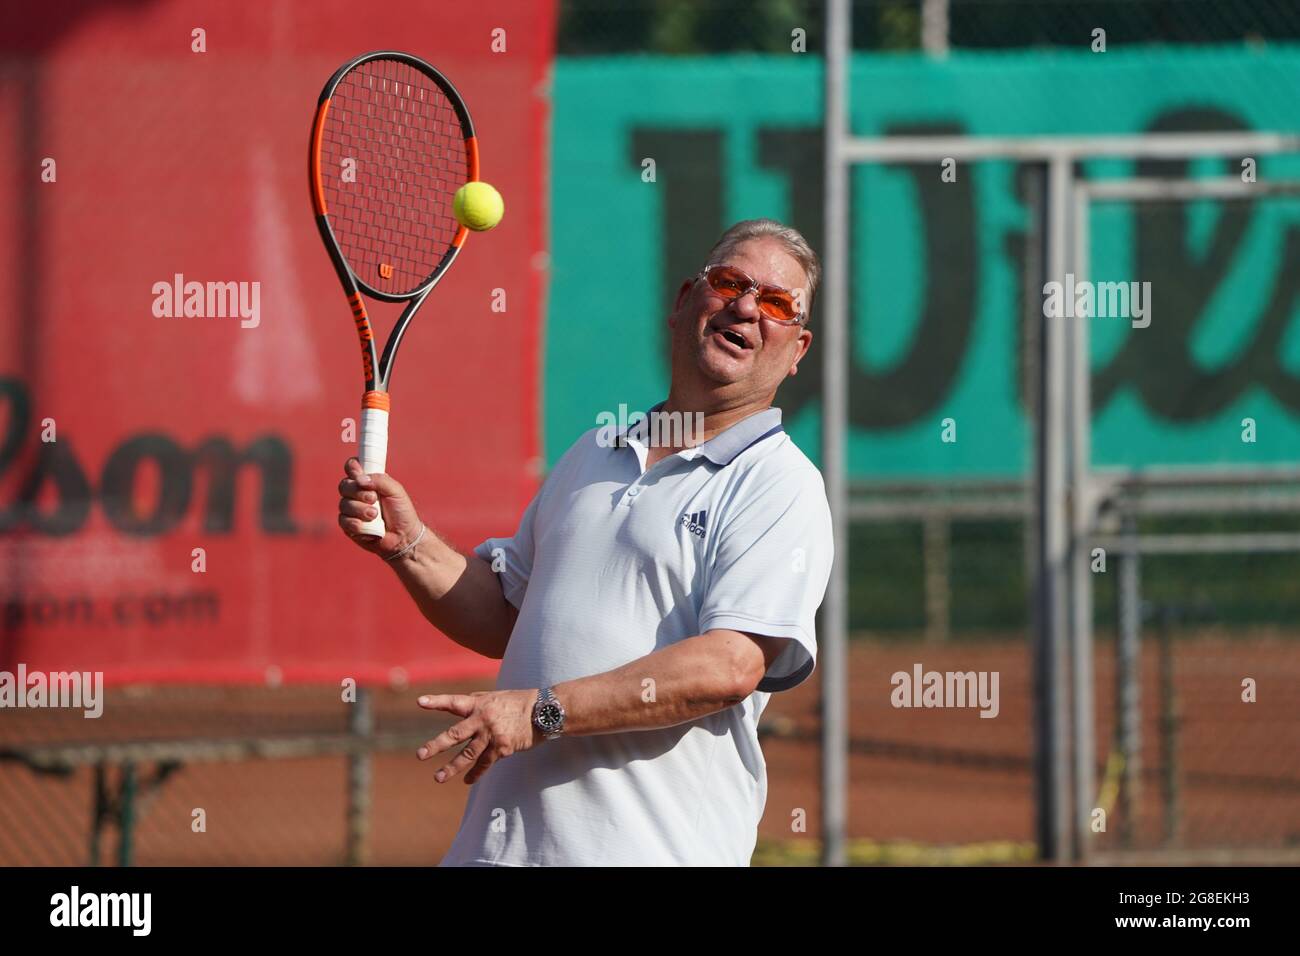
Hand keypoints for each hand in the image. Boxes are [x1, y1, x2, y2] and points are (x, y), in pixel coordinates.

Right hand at [337, 457, 422, 557]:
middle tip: (373, 498)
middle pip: (344, 485)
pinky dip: (355, 523)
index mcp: (368, 481)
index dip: (352, 468)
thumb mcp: (396, 491)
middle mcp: (356, 494)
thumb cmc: (401, 511)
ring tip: (375, 515)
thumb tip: (360, 479)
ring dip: (360, 509)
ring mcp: (351, 510)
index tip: (359, 473)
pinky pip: (343, 520)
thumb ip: (380, 480)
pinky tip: (365, 526)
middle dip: (357, 492)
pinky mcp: (348, 526)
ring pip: (344, 504)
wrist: (404, 536)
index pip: (352, 467)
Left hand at [416, 689, 540, 784]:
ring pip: (467, 755)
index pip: (453, 702)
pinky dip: (476, 773)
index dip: (437, 702)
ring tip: (438, 778)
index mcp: (479, 703)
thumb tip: (459, 706)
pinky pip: (485, 763)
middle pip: (455, 734)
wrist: (543, 711)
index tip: (419, 702)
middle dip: (436, 745)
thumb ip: (476, 703)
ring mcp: (492, 735)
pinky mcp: (502, 748)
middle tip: (420, 755)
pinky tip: (467, 781)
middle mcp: (482, 719)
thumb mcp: (495, 696)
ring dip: (452, 768)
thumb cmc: (518, 702)